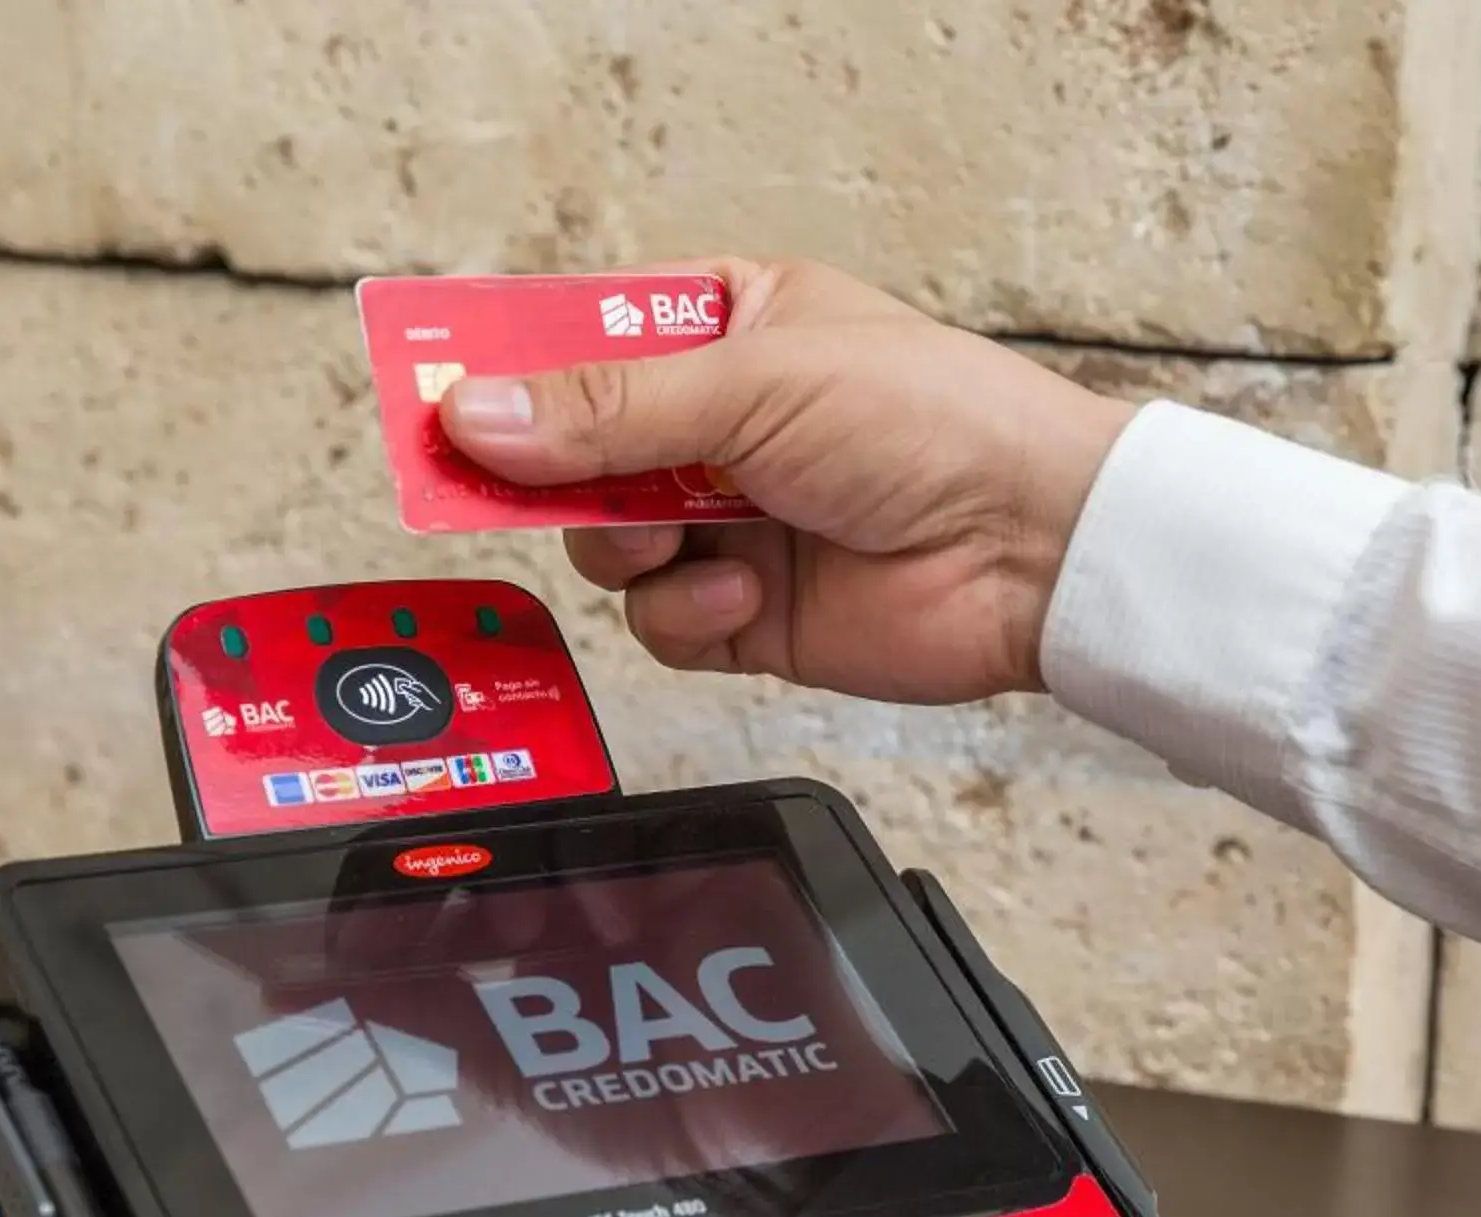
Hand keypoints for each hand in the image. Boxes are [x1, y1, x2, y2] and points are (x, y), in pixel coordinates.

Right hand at [438, 258, 1133, 702]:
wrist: (1033, 549)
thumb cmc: (933, 423)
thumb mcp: (754, 383)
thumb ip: (606, 408)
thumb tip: (478, 414)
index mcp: (730, 329)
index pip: (585, 342)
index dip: (513, 372)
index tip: (447, 398)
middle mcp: (724, 427)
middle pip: (574, 454)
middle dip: (555, 477)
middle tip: (523, 485)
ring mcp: (735, 524)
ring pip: (606, 548)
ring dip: (627, 550)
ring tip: (680, 537)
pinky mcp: (751, 615)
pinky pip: (662, 623)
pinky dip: (687, 613)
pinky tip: (744, 593)